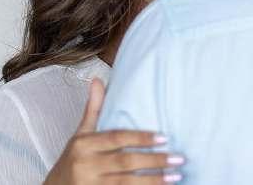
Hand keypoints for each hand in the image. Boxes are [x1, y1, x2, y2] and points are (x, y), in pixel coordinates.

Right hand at [44, 79, 183, 183]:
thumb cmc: (73, 159)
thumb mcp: (80, 134)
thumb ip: (93, 109)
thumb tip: (97, 79)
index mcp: (83, 145)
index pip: (117, 138)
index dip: (141, 138)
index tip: (164, 138)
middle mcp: (85, 165)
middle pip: (125, 162)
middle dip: (154, 161)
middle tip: (179, 159)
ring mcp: (90, 184)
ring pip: (126, 183)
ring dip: (154, 180)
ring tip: (176, 176)